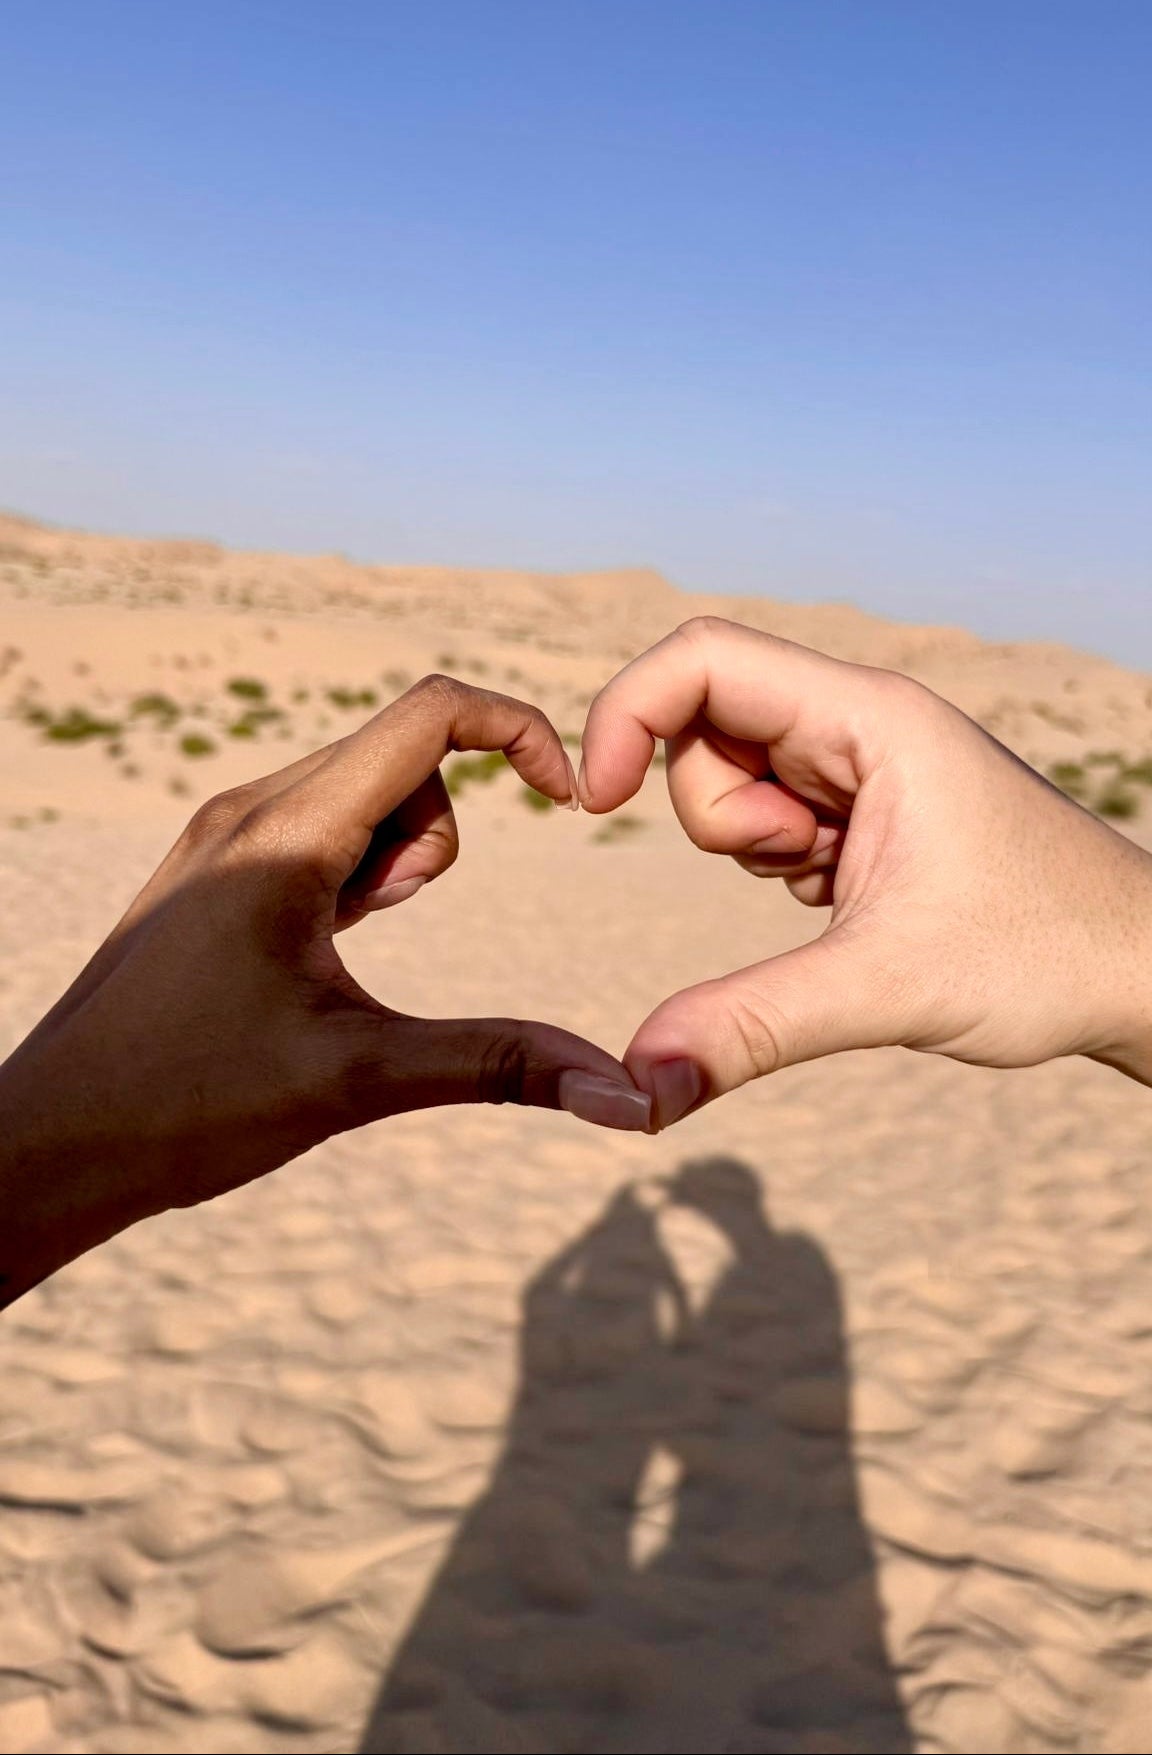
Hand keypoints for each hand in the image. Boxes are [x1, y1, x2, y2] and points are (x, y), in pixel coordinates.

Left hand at [0, 677, 649, 1306]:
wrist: (49, 1141)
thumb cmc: (188, 1105)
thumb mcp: (360, 1077)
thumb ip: (498, 1065)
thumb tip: (621, 1093)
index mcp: (286, 832)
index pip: (430, 714)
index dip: (520, 731)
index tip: (570, 798)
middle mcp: (250, 809)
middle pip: (403, 757)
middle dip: (438, 836)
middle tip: (385, 929)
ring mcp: (224, 837)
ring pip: (362, 794)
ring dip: (396, 859)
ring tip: (349, 952)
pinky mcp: (214, 872)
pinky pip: (319, 829)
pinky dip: (355, 873)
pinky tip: (323, 951)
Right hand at [580, 618, 1151, 1125]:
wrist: (1139, 973)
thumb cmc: (1045, 953)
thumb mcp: (884, 989)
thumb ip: (750, 1027)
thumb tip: (635, 1087)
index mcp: (870, 719)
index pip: (703, 659)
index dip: (626, 713)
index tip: (593, 801)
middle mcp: (861, 724)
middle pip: (705, 726)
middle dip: (717, 816)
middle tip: (802, 873)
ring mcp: (863, 766)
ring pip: (733, 778)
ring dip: (751, 846)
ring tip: (841, 891)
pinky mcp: (864, 810)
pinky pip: (770, 820)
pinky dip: (782, 867)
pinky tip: (854, 901)